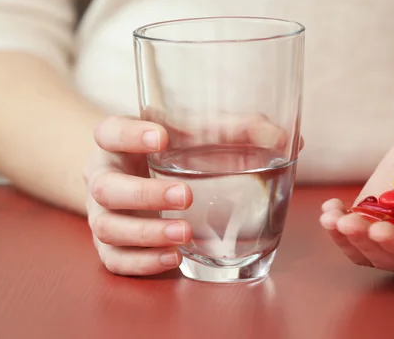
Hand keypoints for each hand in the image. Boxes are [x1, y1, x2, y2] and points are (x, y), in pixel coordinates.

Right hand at [83, 114, 299, 275]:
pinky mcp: (110, 244)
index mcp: (118, 142)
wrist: (136, 175)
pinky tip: (174, 258)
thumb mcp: (196, 133)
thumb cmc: (172, 150)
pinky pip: (115, 260)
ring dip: (147, 234)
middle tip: (186, 196)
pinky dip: (143, 262)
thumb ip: (239, 130)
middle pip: (107, 188)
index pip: (109, 131)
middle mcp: (104, 177)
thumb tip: (289, 139)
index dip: (129, 134)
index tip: (162, 136)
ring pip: (109, 228)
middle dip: (145, 194)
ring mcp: (103, 214)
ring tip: (186, 235)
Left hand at [319, 117, 393, 271]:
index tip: (378, 229)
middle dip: (365, 241)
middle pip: (390, 257)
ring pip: (368, 248)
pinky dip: (340, 222)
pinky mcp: (380, 214)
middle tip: (345, 221)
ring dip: (346, 237)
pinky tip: (330, 208)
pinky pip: (358, 227)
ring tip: (330, 217)